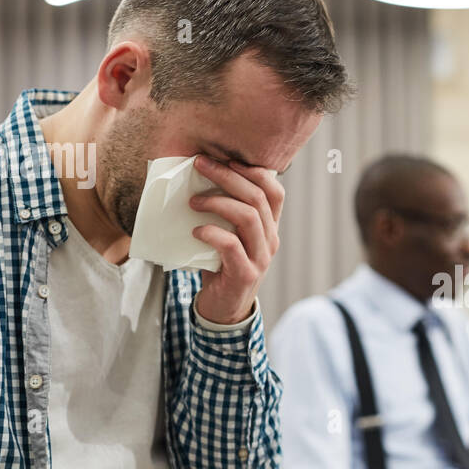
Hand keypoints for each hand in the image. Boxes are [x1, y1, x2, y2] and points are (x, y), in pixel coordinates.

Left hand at [188, 155, 285, 323]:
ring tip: (193, 201)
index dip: (255, 172)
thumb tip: (198, 179)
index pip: (275, 192)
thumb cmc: (221, 266)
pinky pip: (231, 246)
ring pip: (249, 217)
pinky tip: (196, 231)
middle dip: (227, 176)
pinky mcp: (244, 274)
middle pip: (257, 198)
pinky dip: (212, 233)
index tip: (227, 160)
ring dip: (218, 202)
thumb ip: (226, 214)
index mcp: (269, 228)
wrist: (224, 309)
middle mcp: (270, 241)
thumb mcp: (229, 237)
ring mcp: (260, 258)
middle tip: (200, 165)